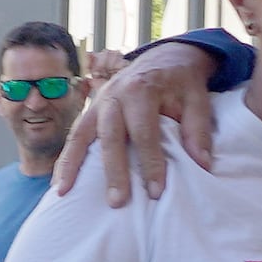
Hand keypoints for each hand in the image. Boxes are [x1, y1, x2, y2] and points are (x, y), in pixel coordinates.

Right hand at [58, 41, 223, 204]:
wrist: (165, 58)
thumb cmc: (181, 83)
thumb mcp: (197, 99)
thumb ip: (198, 130)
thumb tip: (202, 164)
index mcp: (141, 89)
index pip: (144, 132)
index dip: (150, 163)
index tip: (155, 191)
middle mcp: (115, 94)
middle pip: (111, 136)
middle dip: (114, 171)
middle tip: (117, 202)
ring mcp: (98, 101)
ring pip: (82, 134)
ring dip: (72, 164)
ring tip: (64, 193)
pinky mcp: (91, 109)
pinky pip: (75, 135)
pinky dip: (66, 158)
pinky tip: (60, 183)